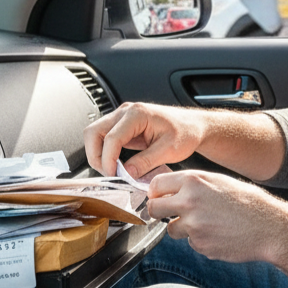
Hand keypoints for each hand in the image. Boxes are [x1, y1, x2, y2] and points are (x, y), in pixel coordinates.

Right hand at [83, 102, 204, 177]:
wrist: (192, 126)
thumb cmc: (185, 132)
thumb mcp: (168, 150)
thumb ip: (145, 162)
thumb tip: (126, 173)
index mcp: (137, 114)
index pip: (111, 137)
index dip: (108, 159)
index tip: (114, 175)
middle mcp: (126, 112)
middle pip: (94, 132)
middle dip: (96, 156)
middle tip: (108, 174)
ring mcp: (122, 118)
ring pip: (95, 134)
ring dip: (98, 154)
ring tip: (112, 171)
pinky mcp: (122, 126)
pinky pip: (104, 138)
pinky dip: (104, 152)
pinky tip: (116, 165)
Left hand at [147, 170, 287, 263]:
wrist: (269, 226)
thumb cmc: (246, 202)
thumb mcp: (218, 181)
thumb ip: (191, 184)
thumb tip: (168, 190)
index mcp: (193, 181)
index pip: (156, 185)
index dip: (155, 193)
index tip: (158, 197)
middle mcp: (189, 202)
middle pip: (154, 209)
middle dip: (158, 212)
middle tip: (169, 213)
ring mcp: (193, 226)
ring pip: (171, 229)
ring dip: (183, 228)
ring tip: (208, 222)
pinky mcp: (200, 245)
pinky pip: (190, 242)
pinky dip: (200, 240)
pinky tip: (218, 233)